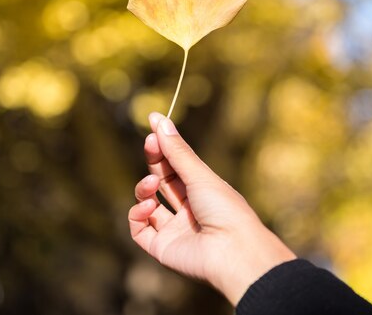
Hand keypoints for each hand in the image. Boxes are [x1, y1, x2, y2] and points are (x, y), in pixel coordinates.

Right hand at [128, 112, 295, 304]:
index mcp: (203, 191)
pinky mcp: (162, 248)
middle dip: (154, 161)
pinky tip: (147, 207)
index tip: (153, 124)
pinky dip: (137, 215)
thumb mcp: (200, 175)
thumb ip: (177, 150)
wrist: (233, 251)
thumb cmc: (225, 209)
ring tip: (151, 185)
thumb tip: (159, 120)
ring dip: (143, 188)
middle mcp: (188, 210)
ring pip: (147, 204)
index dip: (164, 146)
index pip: (176, 165)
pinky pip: (139, 229)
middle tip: (150, 143)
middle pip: (162, 181)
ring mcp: (175, 229)